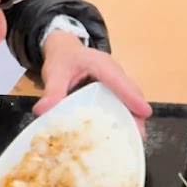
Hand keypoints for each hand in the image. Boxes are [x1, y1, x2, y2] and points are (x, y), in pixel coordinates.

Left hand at [36, 30, 152, 137]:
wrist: (65, 48)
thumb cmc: (62, 59)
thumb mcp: (55, 73)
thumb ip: (51, 91)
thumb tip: (41, 111)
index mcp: (101, 64)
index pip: (119, 81)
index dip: (132, 97)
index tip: (144, 113)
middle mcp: (114, 70)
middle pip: (131, 91)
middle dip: (137, 112)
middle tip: (140, 135)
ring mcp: (117, 78)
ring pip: (131, 96)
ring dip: (135, 115)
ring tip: (136, 137)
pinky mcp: (115, 87)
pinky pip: (125, 99)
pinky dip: (128, 113)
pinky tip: (125, 130)